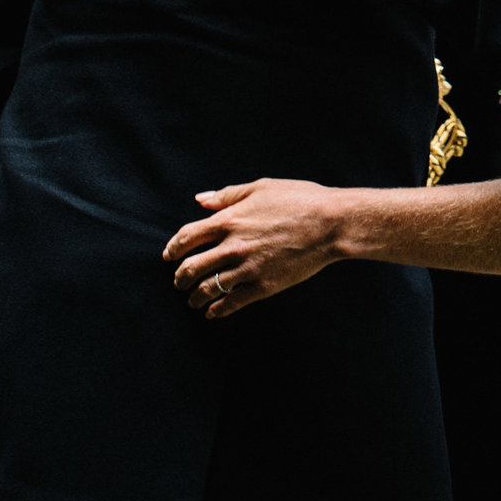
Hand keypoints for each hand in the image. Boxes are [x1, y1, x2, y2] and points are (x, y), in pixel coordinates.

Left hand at [162, 178, 351, 318]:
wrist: (331, 223)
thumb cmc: (299, 199)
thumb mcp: (261, 188)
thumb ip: (228, 195)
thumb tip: (201, 200)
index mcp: (230, 219)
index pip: (188, 237)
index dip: (173, 248)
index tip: (169, 256)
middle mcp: (233, 245)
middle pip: (192, 267)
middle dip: (180, 277)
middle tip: (178, 282)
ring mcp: (247, 268)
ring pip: (208, 288)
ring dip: (194, 297)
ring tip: (192, 300)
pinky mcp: (263, 286)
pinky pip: (231, 303)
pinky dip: (217, 310)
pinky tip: (212, 312)